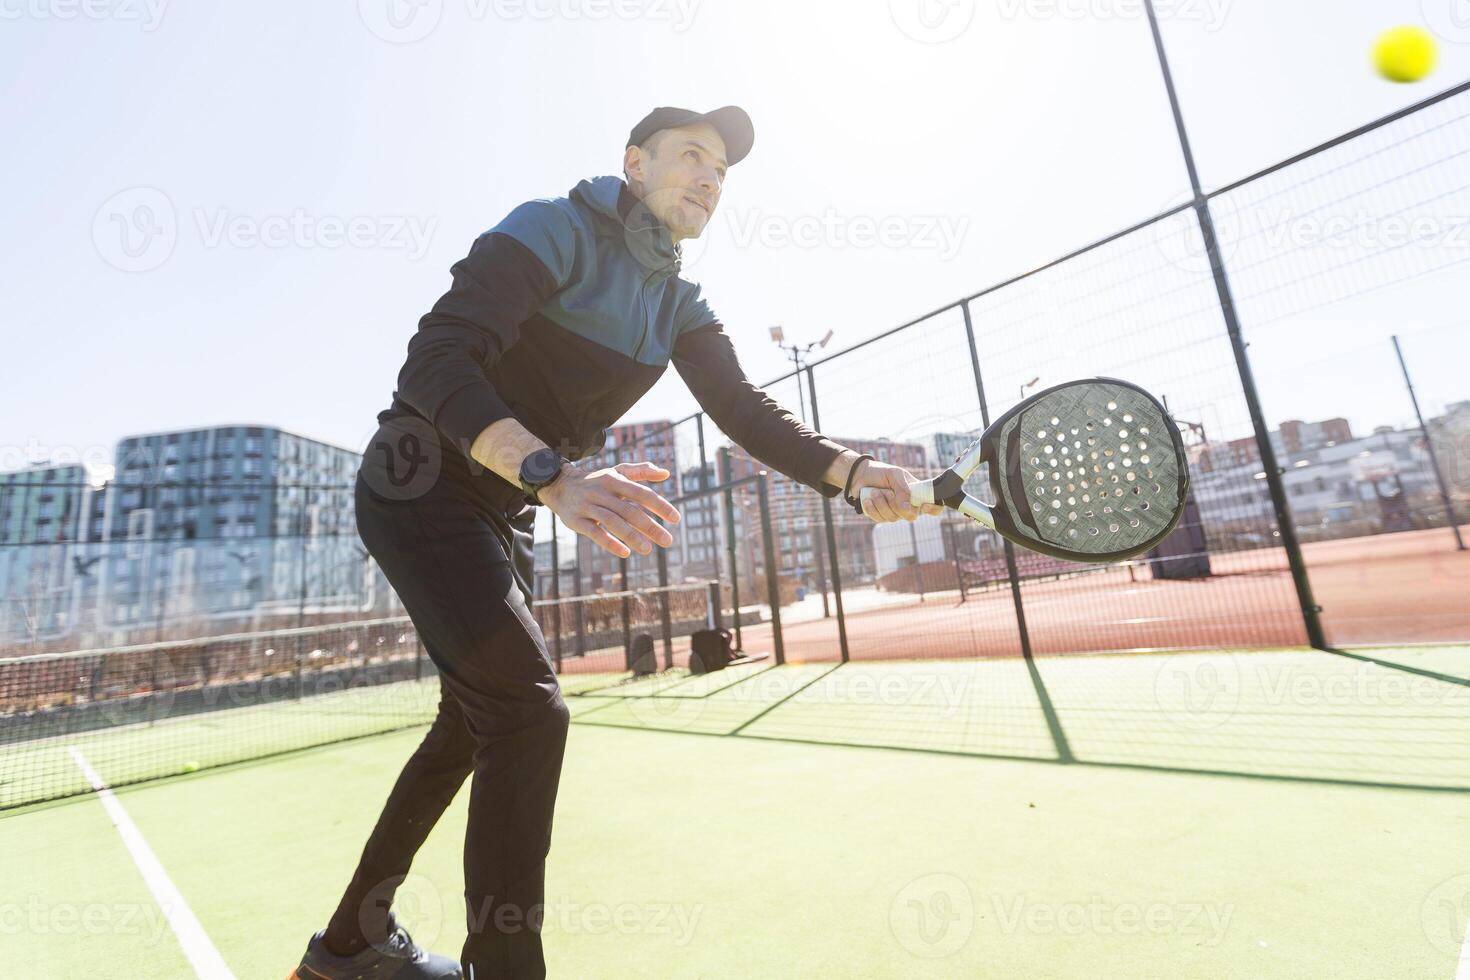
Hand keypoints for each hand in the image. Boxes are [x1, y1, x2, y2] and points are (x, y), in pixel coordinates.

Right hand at [539, 461, 680, 557]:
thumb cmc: (596, 481)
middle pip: (629, 510)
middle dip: (650, 526)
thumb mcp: (617, 472)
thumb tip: (666, 474)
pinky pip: (594, 532)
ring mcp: (588, 506)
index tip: (676, 519)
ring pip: (612, 522)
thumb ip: (641, 471)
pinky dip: (610, 543)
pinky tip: (625, 553)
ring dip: (632, 536)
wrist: (559, 485)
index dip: (660, 505)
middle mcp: (602, 492)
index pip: (641, 493)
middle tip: (668, 541)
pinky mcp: (576, 520)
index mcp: (614, 479)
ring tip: (648, 550)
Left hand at [851, 460, 944, 523]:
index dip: (934, 509)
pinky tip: (868, 499)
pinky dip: (872, 508)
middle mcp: (908, 506)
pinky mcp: (881, 517)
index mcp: (917, 494)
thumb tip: (907, 507)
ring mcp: (895, 513)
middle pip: (911, 516)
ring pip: (893, 518)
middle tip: (888, 492)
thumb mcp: (894, 475)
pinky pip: (880, 519)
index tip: (924, 505)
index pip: (935, 507)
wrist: (860, 476)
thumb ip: (903, 489)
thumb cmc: (881, 473)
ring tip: (874, 491)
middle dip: (897, 504)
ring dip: (881, 503)